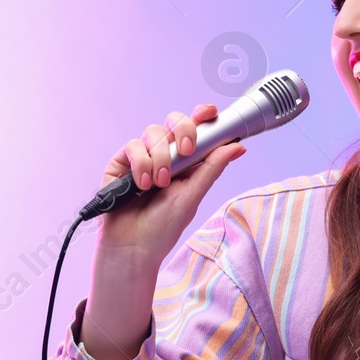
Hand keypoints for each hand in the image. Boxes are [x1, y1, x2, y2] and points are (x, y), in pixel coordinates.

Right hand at [95, 103, 246, 266]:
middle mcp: (165, 155)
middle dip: (184, 130)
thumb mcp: (193, 195)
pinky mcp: (121, 162)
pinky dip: (141, 164)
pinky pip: (133, 146)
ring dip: (161, 158)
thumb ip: (212, 167)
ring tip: (160, 183)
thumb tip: (238, 145)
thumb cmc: (163, 227)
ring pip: (154, 132)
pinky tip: (142, 185)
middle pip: (175, 122)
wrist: (133, 246)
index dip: (203, 116)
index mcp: (187, 162)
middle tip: (187, 151)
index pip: (196, 130)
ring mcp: (143, 157)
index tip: (210, 113)